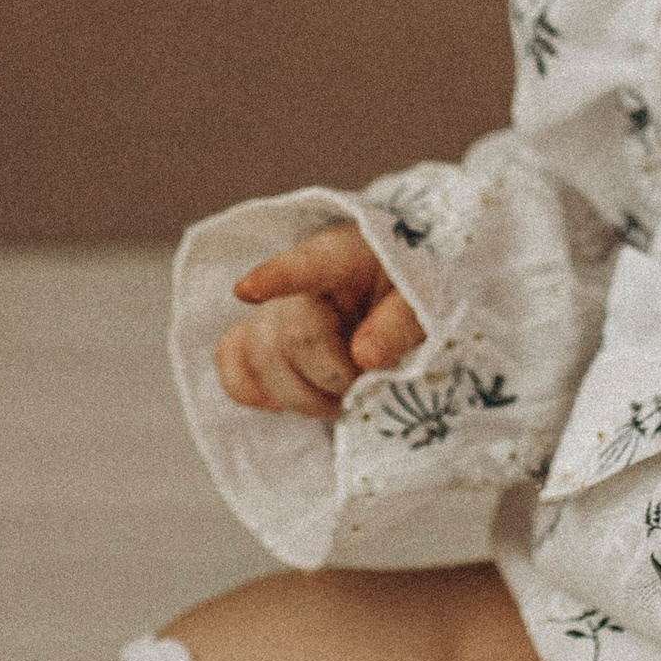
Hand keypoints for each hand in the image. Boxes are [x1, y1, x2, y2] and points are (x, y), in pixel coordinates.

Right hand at [215, 224, 426, 420]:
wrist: (400, 301)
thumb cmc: (414, 295)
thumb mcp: (430, 302)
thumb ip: (401, 324)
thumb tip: (364, 356)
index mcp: (346, 256)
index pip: (308, 264)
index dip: (276, 276)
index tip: (246, 290)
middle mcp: (301, 281)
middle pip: (289, 336)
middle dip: (330, 376)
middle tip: (365, 386)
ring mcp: (274, 307)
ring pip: (258, 357)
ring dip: (301, 397)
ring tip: (340, 401)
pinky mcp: (259, 336)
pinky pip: (230, 358)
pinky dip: (248, 388)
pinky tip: (278, 404)